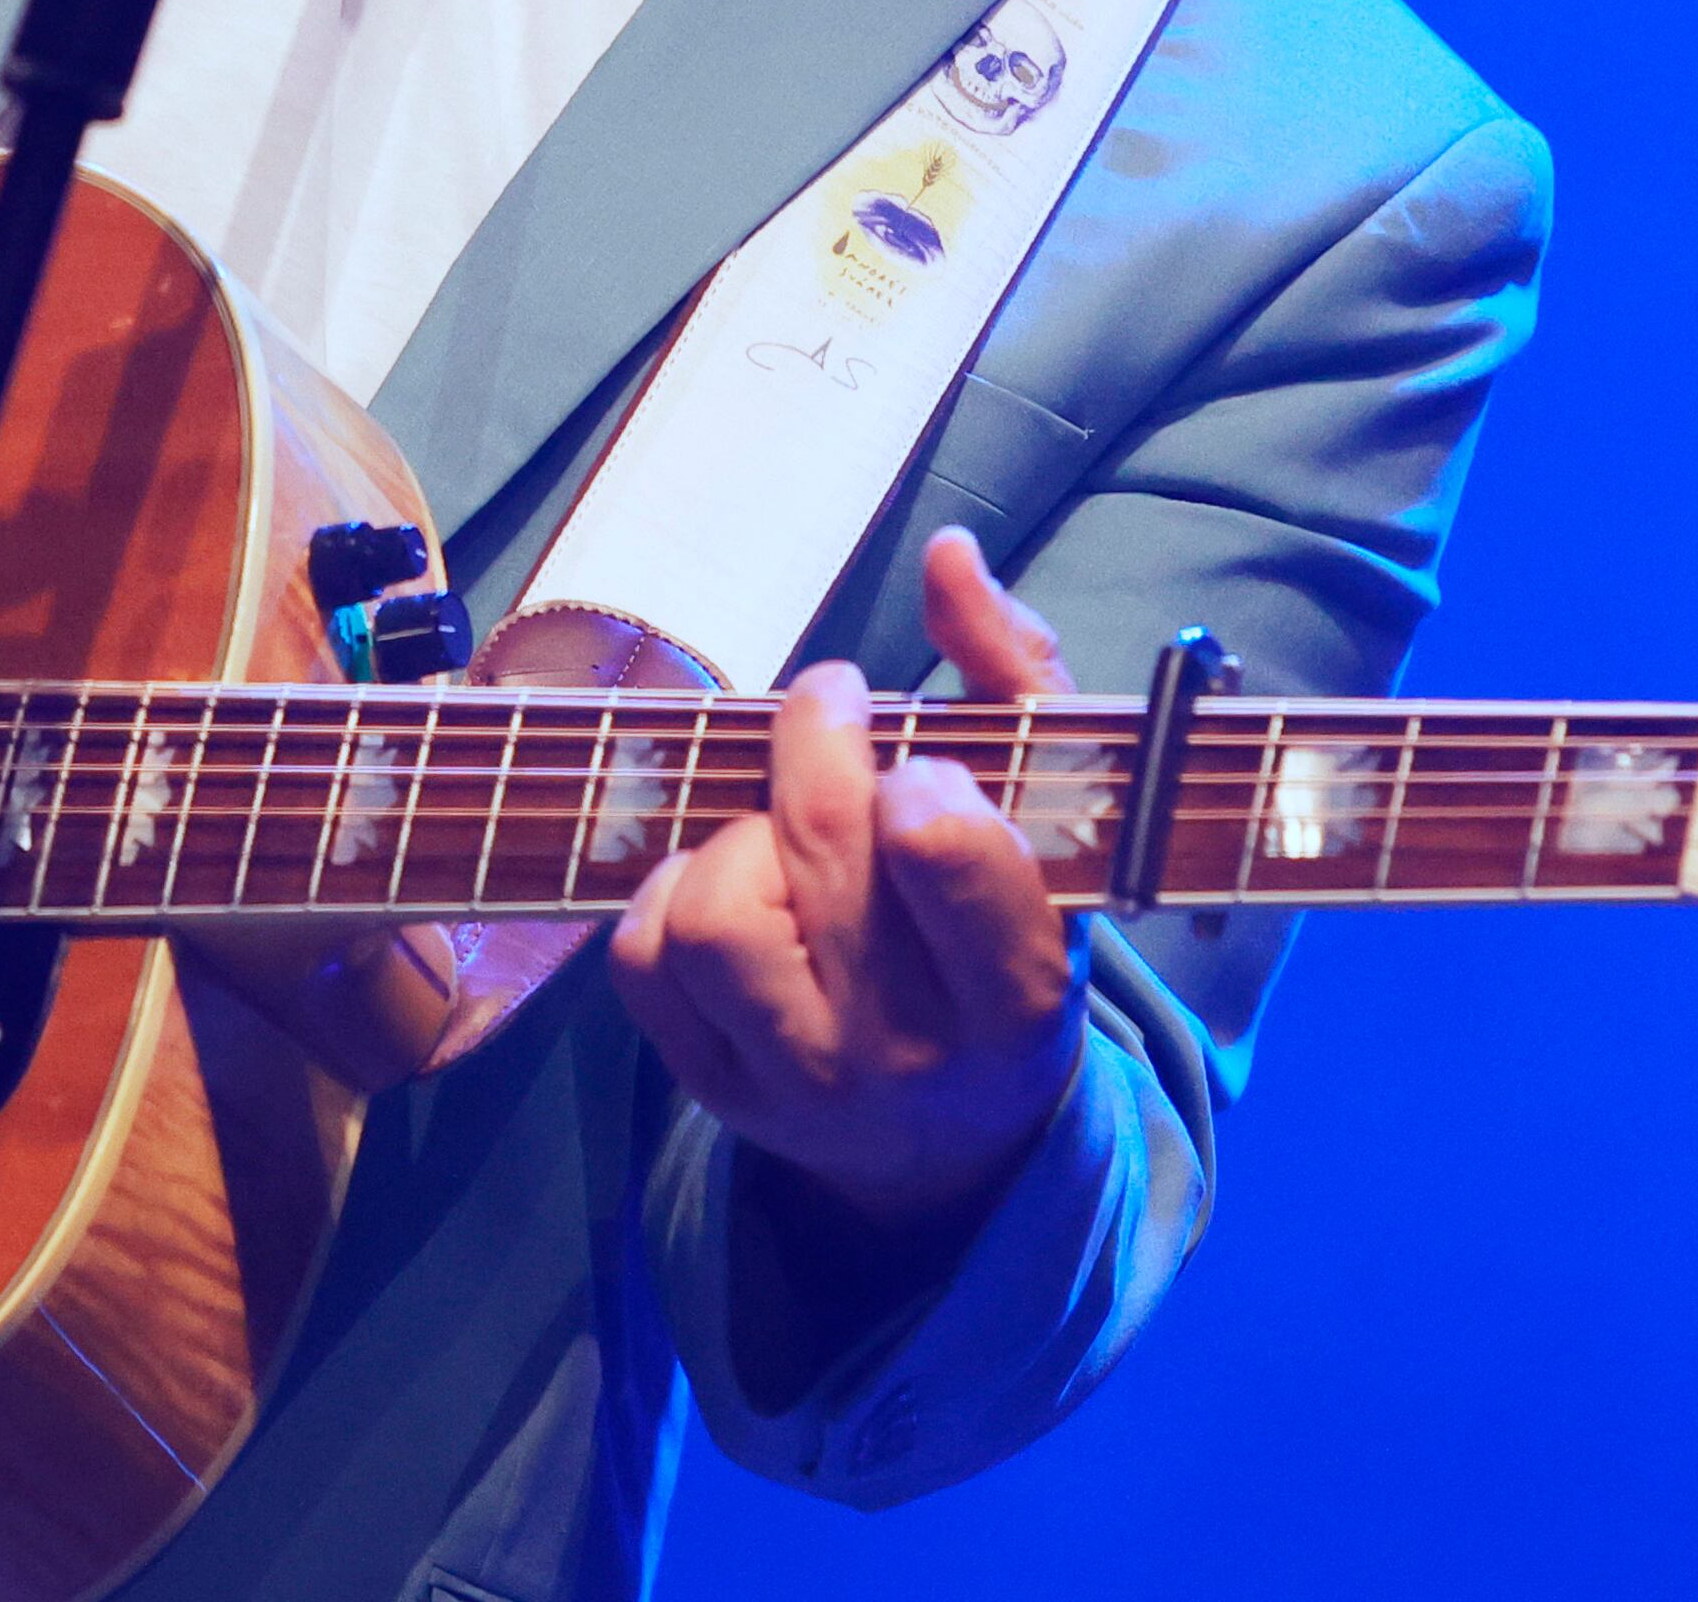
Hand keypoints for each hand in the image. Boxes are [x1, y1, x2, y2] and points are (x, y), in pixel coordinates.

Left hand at [608, 529, 1082, 1236]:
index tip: (909, 749)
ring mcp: (798, 1079)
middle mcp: (907, 1051)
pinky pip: (643, 957)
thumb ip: (1014, 672)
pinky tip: (729, 881)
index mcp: (1014, 993)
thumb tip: (949, 555)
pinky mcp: (713, 1089)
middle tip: (833, 713)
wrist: (954, 1141)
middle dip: (815, 746)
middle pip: (816, 850)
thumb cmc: (1004, 934)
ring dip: (736, 838)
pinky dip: (667, 892)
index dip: (910, 771)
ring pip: (713, 913)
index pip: (944, 856)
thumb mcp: (1054, 818)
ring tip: (780, 830)